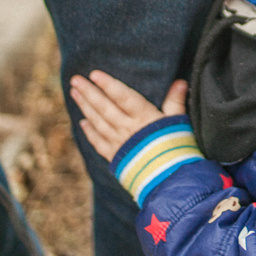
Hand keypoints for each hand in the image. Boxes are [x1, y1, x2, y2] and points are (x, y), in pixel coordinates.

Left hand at [69, 71, 187, 161]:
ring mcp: (119, 143)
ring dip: (85, 107)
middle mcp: (127, 128)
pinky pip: (98, 142)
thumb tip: (180, 82)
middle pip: (104, 107)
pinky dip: (89, 132)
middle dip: (89, 92)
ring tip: (74, 93)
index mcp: (144, 117)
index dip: (108, 84)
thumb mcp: (178, 123)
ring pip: (98, 122)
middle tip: (75, 79)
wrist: (171, 181)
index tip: (94, 74)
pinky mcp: (116, 158)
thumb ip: (175, 102)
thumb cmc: (177, 149)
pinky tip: (82, 122)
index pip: (122, 96)